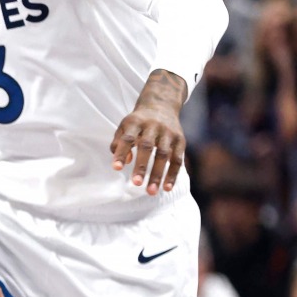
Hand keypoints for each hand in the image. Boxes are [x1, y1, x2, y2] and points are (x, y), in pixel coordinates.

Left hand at [111, 71, 186, 194]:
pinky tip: (166, 188)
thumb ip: (119, 143)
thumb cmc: (138, 122)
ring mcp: (168, 132)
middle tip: (135, 184)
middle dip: (142, 166)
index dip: (122, 153)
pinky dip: (172, 174)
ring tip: (150, 191)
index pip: (127, 138)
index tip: (117, 168)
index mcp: (135, 122)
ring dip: (157, 174)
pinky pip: (177, 159)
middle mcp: (153, 126)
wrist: (162, 105)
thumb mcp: (124, 126)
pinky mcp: (180, 140)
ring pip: (163, 155)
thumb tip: (124, 162)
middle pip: (147, 146)